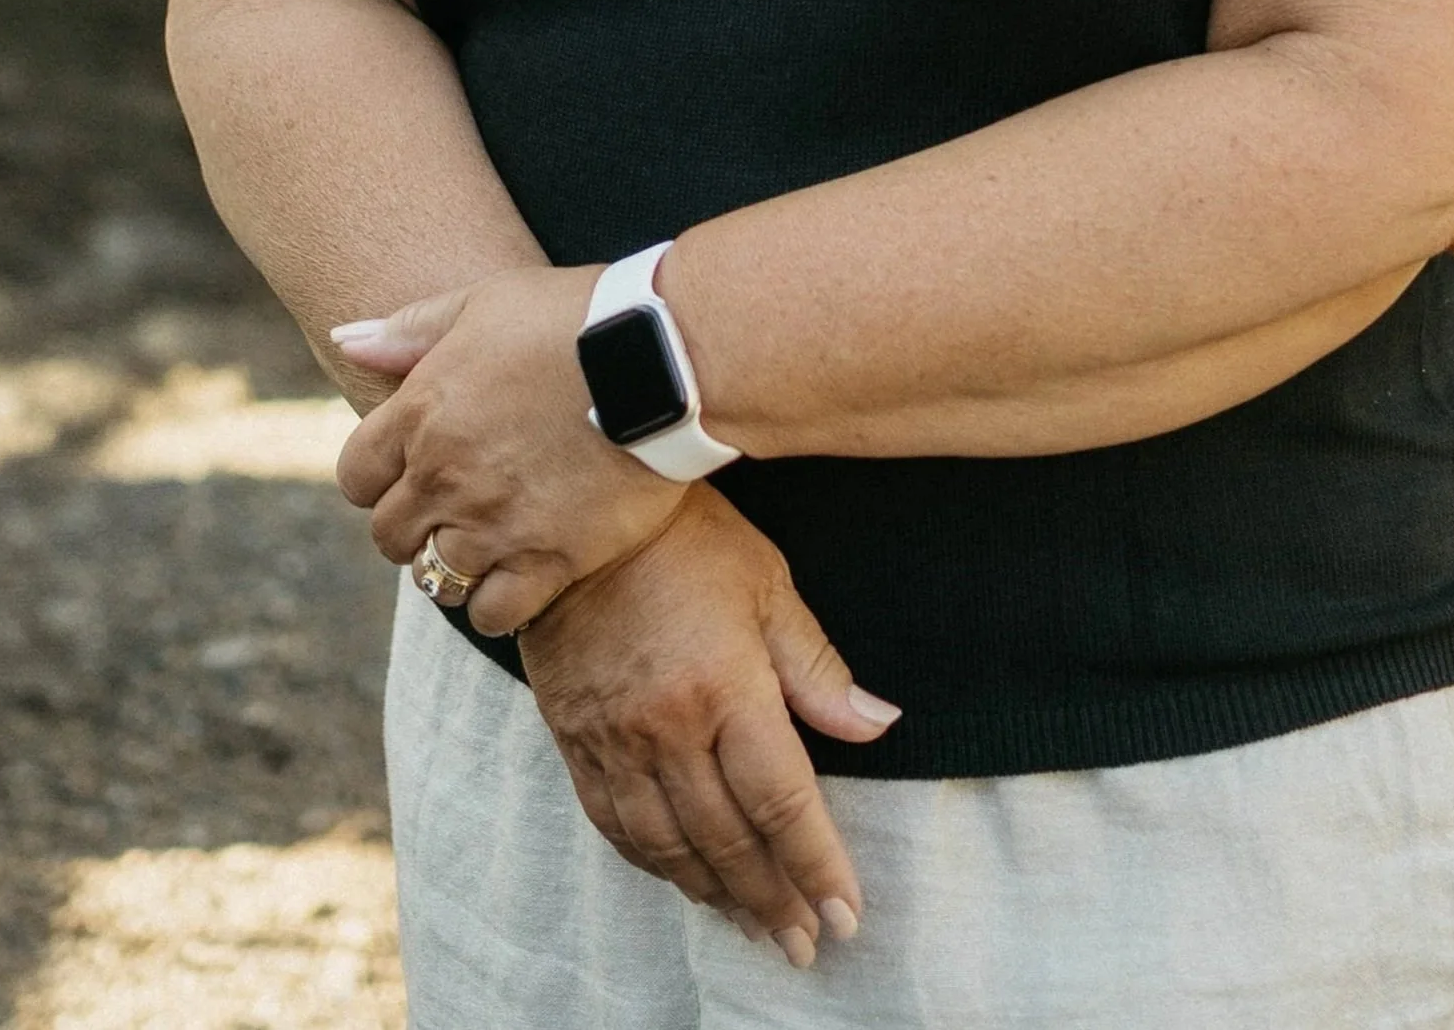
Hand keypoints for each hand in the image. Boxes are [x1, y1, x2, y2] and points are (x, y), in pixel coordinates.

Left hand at [332, 266, 681, 633]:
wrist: (662, 356)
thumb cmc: (573, 316)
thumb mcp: (484, 301)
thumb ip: (408, 328)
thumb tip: (346, 339)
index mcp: (420, 412)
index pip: (355, 477)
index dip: (378, 478)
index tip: (412, 471)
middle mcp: (444, 476)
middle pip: (390, 535)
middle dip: (413, 524)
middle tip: (452, 509)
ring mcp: (493, 523)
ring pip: (434, 578)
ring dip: (452, 565)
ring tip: (485, 544)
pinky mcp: (547, 559)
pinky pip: (493, 614)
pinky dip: (498, 604)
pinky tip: (520, 577)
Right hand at [520, 485, 899, 964]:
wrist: (574, 509)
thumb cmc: (685, 536)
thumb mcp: (767, 584)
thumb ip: (818, 667)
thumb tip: (879, 725)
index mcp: (724, 689)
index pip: (782, 801)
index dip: (817, 864)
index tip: (847, 915)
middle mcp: (667, 729)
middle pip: (728, 840)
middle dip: (773, 899)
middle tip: (805, 944)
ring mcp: (615, 740)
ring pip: (670, 846)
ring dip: (716, 895)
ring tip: (754, 925)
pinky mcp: (575, 740)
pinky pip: (615, 825)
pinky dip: (654, 865)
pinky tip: (683, 880)